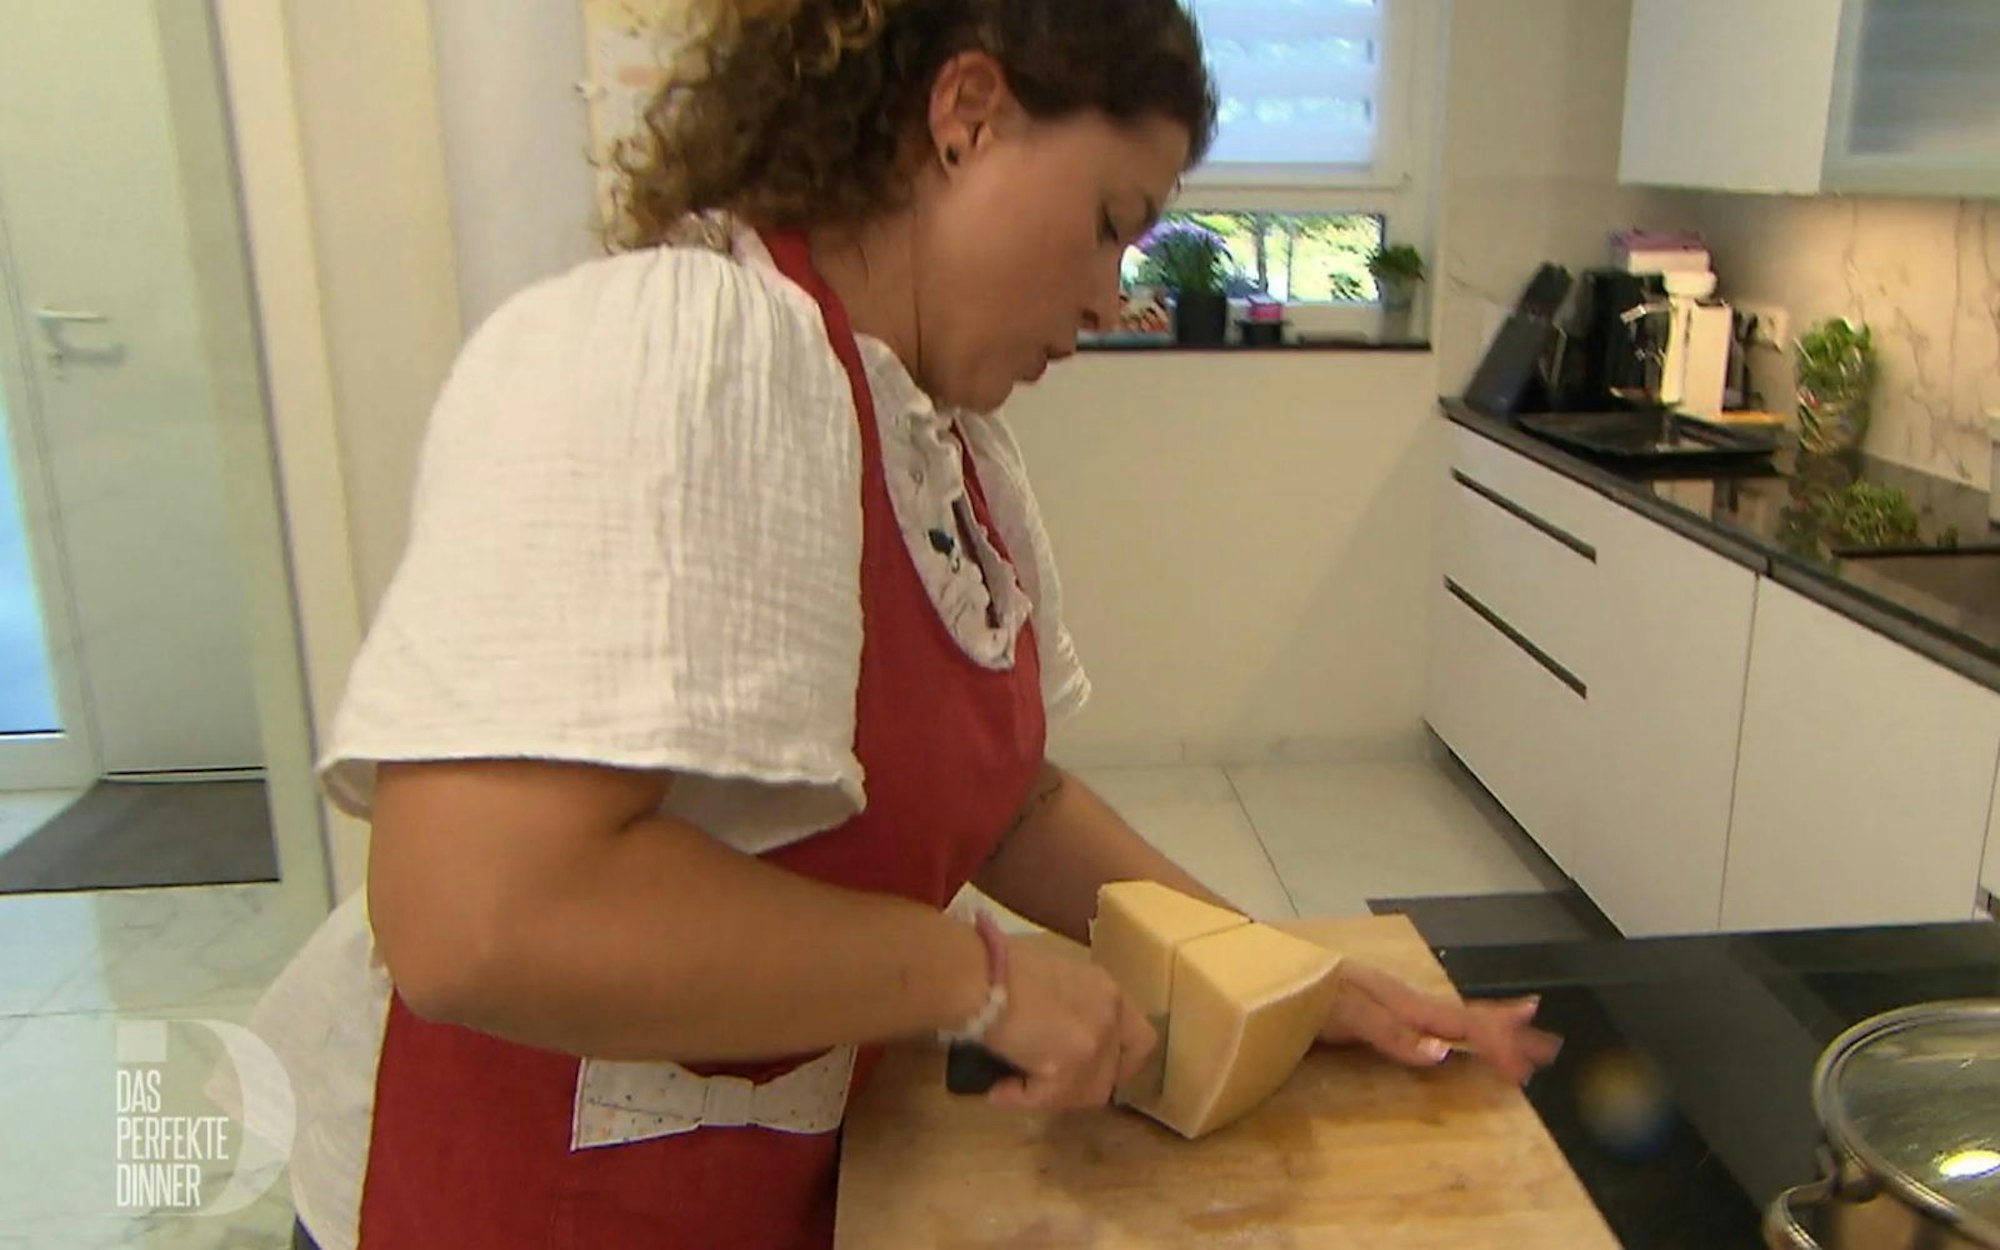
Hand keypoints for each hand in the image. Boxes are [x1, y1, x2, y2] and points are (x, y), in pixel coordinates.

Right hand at [979, 938, 1156, 1110]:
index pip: (1140, 1038)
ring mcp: (1092, 1045)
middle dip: (1082, 1084)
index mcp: (1107, 990)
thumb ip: (1064, 1001)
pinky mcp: (1066, 1070)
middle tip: (1052, 1084)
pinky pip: (1046, 1099)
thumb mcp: (1050, 973)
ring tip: (1017, 1087)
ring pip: (1085, 1093)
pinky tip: (997, 1092)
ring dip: (1053, 1096)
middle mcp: (1109, 1017)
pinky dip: (1020, 1098)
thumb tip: (1049, 1026)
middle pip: (1112, 1072)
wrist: (982, 974)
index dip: (1121, 1060)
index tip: (1096, 1067)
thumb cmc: (1003, 961)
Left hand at [1317, 961, 1560, 1084]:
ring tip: (1517, 1032)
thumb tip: (1444, 1054)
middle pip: (1465, 1018)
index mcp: (1403, 1003)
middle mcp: (1402, 1001)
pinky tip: (1448, 1035)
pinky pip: (1423, 1021)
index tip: (1528, 1067)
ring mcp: (1387, 1004)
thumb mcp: (1346, 1013)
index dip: (1497, 1046)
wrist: (1260, 967)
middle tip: (1546, 1048)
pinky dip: (1450, 1028)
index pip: (1462, 1026)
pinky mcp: (1370, 1013)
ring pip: (1449, 1017)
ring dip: (1486, 1028)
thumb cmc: (1299, 989)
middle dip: (1506, 1032)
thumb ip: (1391, 1033)